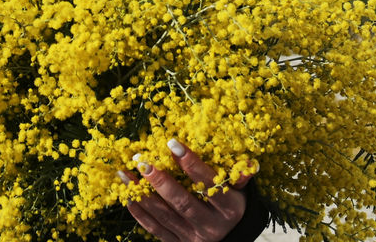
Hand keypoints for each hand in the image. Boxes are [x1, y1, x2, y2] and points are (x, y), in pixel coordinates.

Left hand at [119, 139, 254, 241]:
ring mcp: (192, 238)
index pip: (208, 184)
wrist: (231, 239)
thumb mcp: (241, 191)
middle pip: (182, 203)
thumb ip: (241, 176)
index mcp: (228, 208)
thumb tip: (249, 163)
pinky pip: (155, 229)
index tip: (173, 143)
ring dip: (142, 194)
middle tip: (142, 161)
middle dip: (160, 181)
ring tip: (126, 174)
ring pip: (164, 216)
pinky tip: (127, 196)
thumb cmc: (233, 204)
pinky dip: (140, 213)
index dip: (191, 164)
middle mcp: (210, 226)